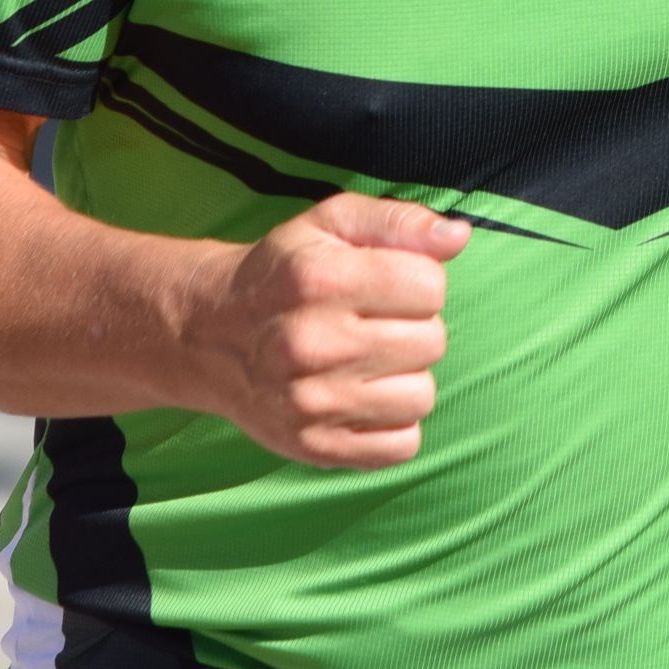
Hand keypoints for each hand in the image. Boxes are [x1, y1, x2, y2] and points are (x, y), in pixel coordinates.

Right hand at [188, 191, 468, 469]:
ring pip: (422, 396)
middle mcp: (312, 343)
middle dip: (415, 326)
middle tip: (375, 322)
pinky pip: (402, 445)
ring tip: (370, 360)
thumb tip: (459, 235)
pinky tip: (365, 397)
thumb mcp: (331, 222)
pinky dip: (394, 424)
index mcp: (320, 279)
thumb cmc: (285, 272)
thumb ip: (398, 220)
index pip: (430, 285)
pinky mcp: (314, 447)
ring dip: (406, 376)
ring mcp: (311, 403)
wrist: (209, 333)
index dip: (420, 280)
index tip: (390, 283)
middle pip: (432, 341)